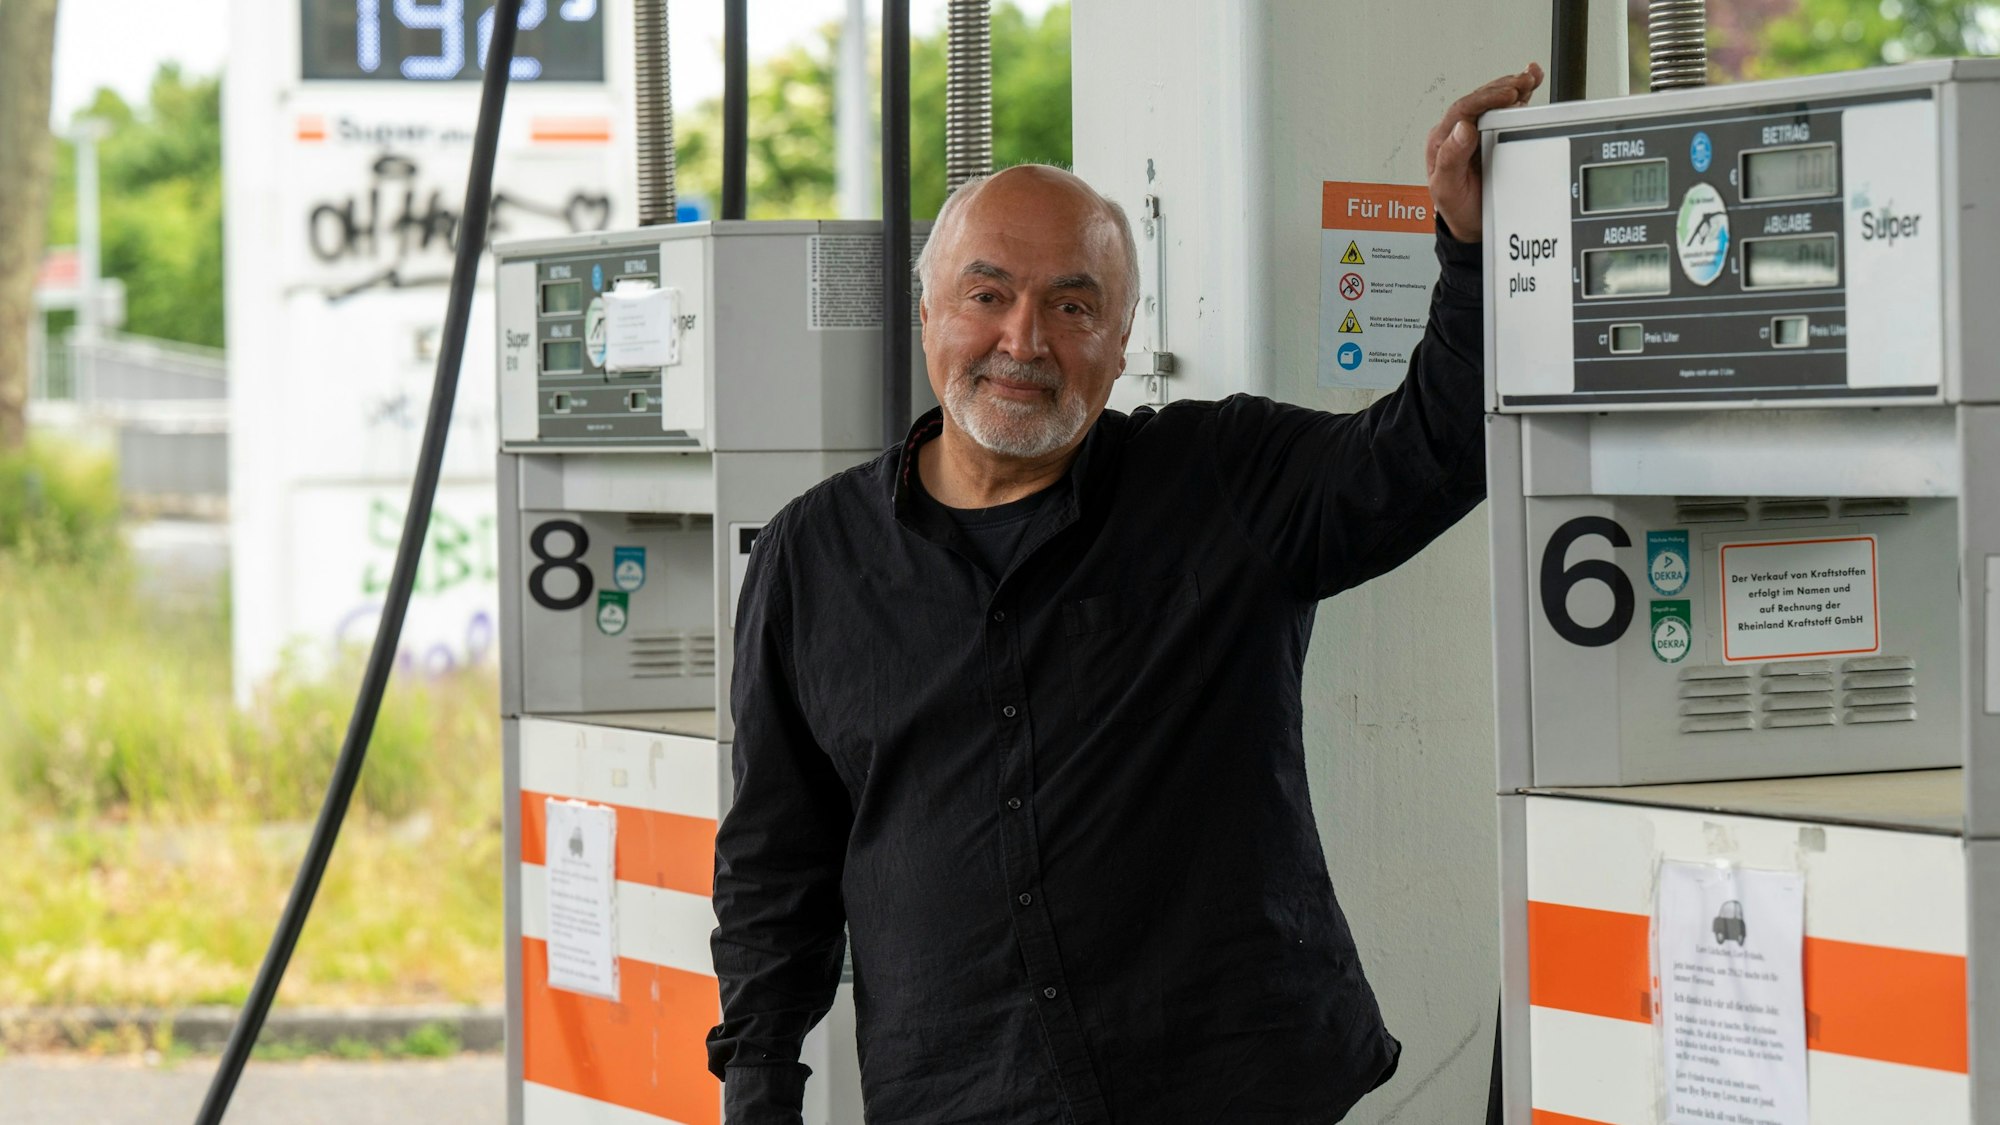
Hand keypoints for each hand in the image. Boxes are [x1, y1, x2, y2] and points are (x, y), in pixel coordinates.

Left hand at [1427, 63, 1544, 242]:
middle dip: (1504, 87)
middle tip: (1524, 82)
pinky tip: (1530, 84)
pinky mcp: (1493, 136)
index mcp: (1443, 140)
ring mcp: (1477, 133)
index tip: (1507, 95)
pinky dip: (1519, 97)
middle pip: (1481, 100)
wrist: (1471, 224)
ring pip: (1494, 102)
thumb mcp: (1447, 188)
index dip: (1485, 98)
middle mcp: (1459, 133)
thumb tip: (1462, 129)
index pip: (1462, 109)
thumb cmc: (1457, 208)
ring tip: (1531, 77)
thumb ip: (1451, 159)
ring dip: (1514, 87)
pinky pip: (1505, 111)